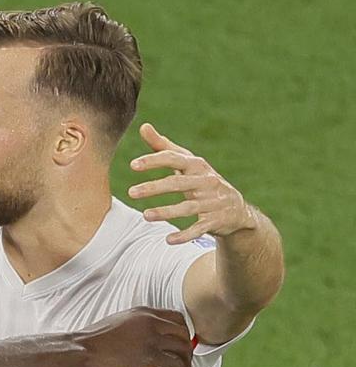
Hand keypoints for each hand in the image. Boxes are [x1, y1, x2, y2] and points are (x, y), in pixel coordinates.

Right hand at [74, 307, 192, 366]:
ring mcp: (152, 340)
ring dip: (186, 365)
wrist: (79, 352)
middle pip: (183, 333)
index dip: (183, 332)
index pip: (176, 318)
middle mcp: (150, 322)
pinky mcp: (151, 358)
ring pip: (184, 350)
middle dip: (187, 350)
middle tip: (183, 362)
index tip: (181, 344)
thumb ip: (133, 327)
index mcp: (142, 313)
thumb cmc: (90, 343)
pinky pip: (177, 366)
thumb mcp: (116, 324)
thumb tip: (141, 339)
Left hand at [128, 123, 256, 244]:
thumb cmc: (202, 181)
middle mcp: (206, 182)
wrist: (236, 209)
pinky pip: (199, 228)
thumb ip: (164, 147)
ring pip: (187, 208)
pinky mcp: (216, 220)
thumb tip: (143, 126)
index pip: (174, 159)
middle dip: (154, 188)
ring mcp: (213, 202)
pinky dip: (185, 235)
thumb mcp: (187, 164)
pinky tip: (168, 240)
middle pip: (178, 183)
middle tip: (131, 193)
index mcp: (197, 166)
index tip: (133, 165)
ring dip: (166, 212)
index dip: (154, 161)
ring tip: (145, 216)